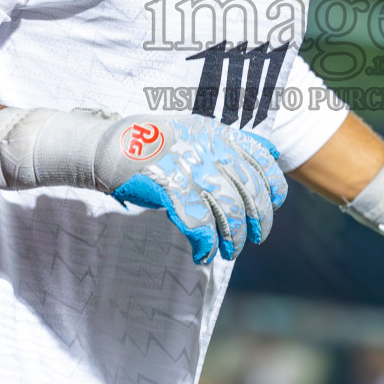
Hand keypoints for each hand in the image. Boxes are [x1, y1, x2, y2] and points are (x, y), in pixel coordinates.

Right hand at [93, 113, 288, 264]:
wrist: (109, 146)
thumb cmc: (154, 143)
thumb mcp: (197, 131)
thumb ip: (232, 142)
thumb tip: (272, 151)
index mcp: (218, 133)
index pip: (262, 158)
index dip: (273, 186)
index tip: (274, 205)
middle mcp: (209, 148)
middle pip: (250, 191)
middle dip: (260, 220)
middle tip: (257, 237)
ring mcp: (190, 167)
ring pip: (230, 211)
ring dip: (234, 238)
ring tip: (229, 251)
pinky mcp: (170, 187)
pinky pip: (200, 224)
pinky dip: (205, 244)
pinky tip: (202, 253)